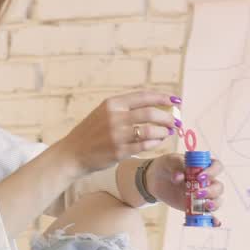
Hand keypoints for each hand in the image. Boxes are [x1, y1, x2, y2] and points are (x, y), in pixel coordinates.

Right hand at [59, 90, 177, 174]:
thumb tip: (154, 106)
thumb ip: (125, 108)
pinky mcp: (119, 151)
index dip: (163, 98)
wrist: (73, 153)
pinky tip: (158, 141)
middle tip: (176, 121)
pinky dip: (155, 142)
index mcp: (112, 103)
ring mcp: (117, 135)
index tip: (176, 101)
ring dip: (163, 131)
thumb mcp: (104, 112)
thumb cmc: (91, 132)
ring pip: (149, 130)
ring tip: (168, 132)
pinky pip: (144, 145)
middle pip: (150, 113)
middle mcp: (115, 117)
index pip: (143, 96)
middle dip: (168, 117)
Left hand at [148, 154, 225, 226]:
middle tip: (197, 193)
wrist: (156, 179)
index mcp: (204, 166)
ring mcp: (203, 195)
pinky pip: (208, 214)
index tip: (199, 177)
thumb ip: (176, 167)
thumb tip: (179, 177)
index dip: (212, 172)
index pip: (217, 167)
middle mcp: (207, 181)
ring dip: (214, 204)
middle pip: (219, 187)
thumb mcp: (170, 162)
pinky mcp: (196, 207)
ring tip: (205, 206)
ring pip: (216, 200)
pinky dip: (213, 220)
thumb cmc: (167, 166)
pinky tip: (214, 223)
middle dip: (211, 191)